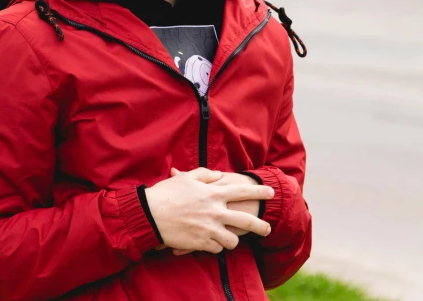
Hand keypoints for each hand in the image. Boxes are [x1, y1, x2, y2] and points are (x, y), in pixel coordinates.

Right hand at [145, 167, 272, 255]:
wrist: (151, 215)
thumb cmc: (168, 193)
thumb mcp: (187, 178)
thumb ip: (206, 175)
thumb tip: (218, 175)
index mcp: (213, 193)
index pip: (242, 191)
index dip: (258, 192)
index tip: (271, 193)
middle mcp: (215, 211)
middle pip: (245, 221)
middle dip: (260, 226)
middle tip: (268, 229)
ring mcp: (209, 229)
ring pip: (232, 241)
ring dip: (232, 240)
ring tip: (231, 239)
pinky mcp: (201, 243)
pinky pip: (216, 249)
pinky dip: (215, 246)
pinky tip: (212, 243)